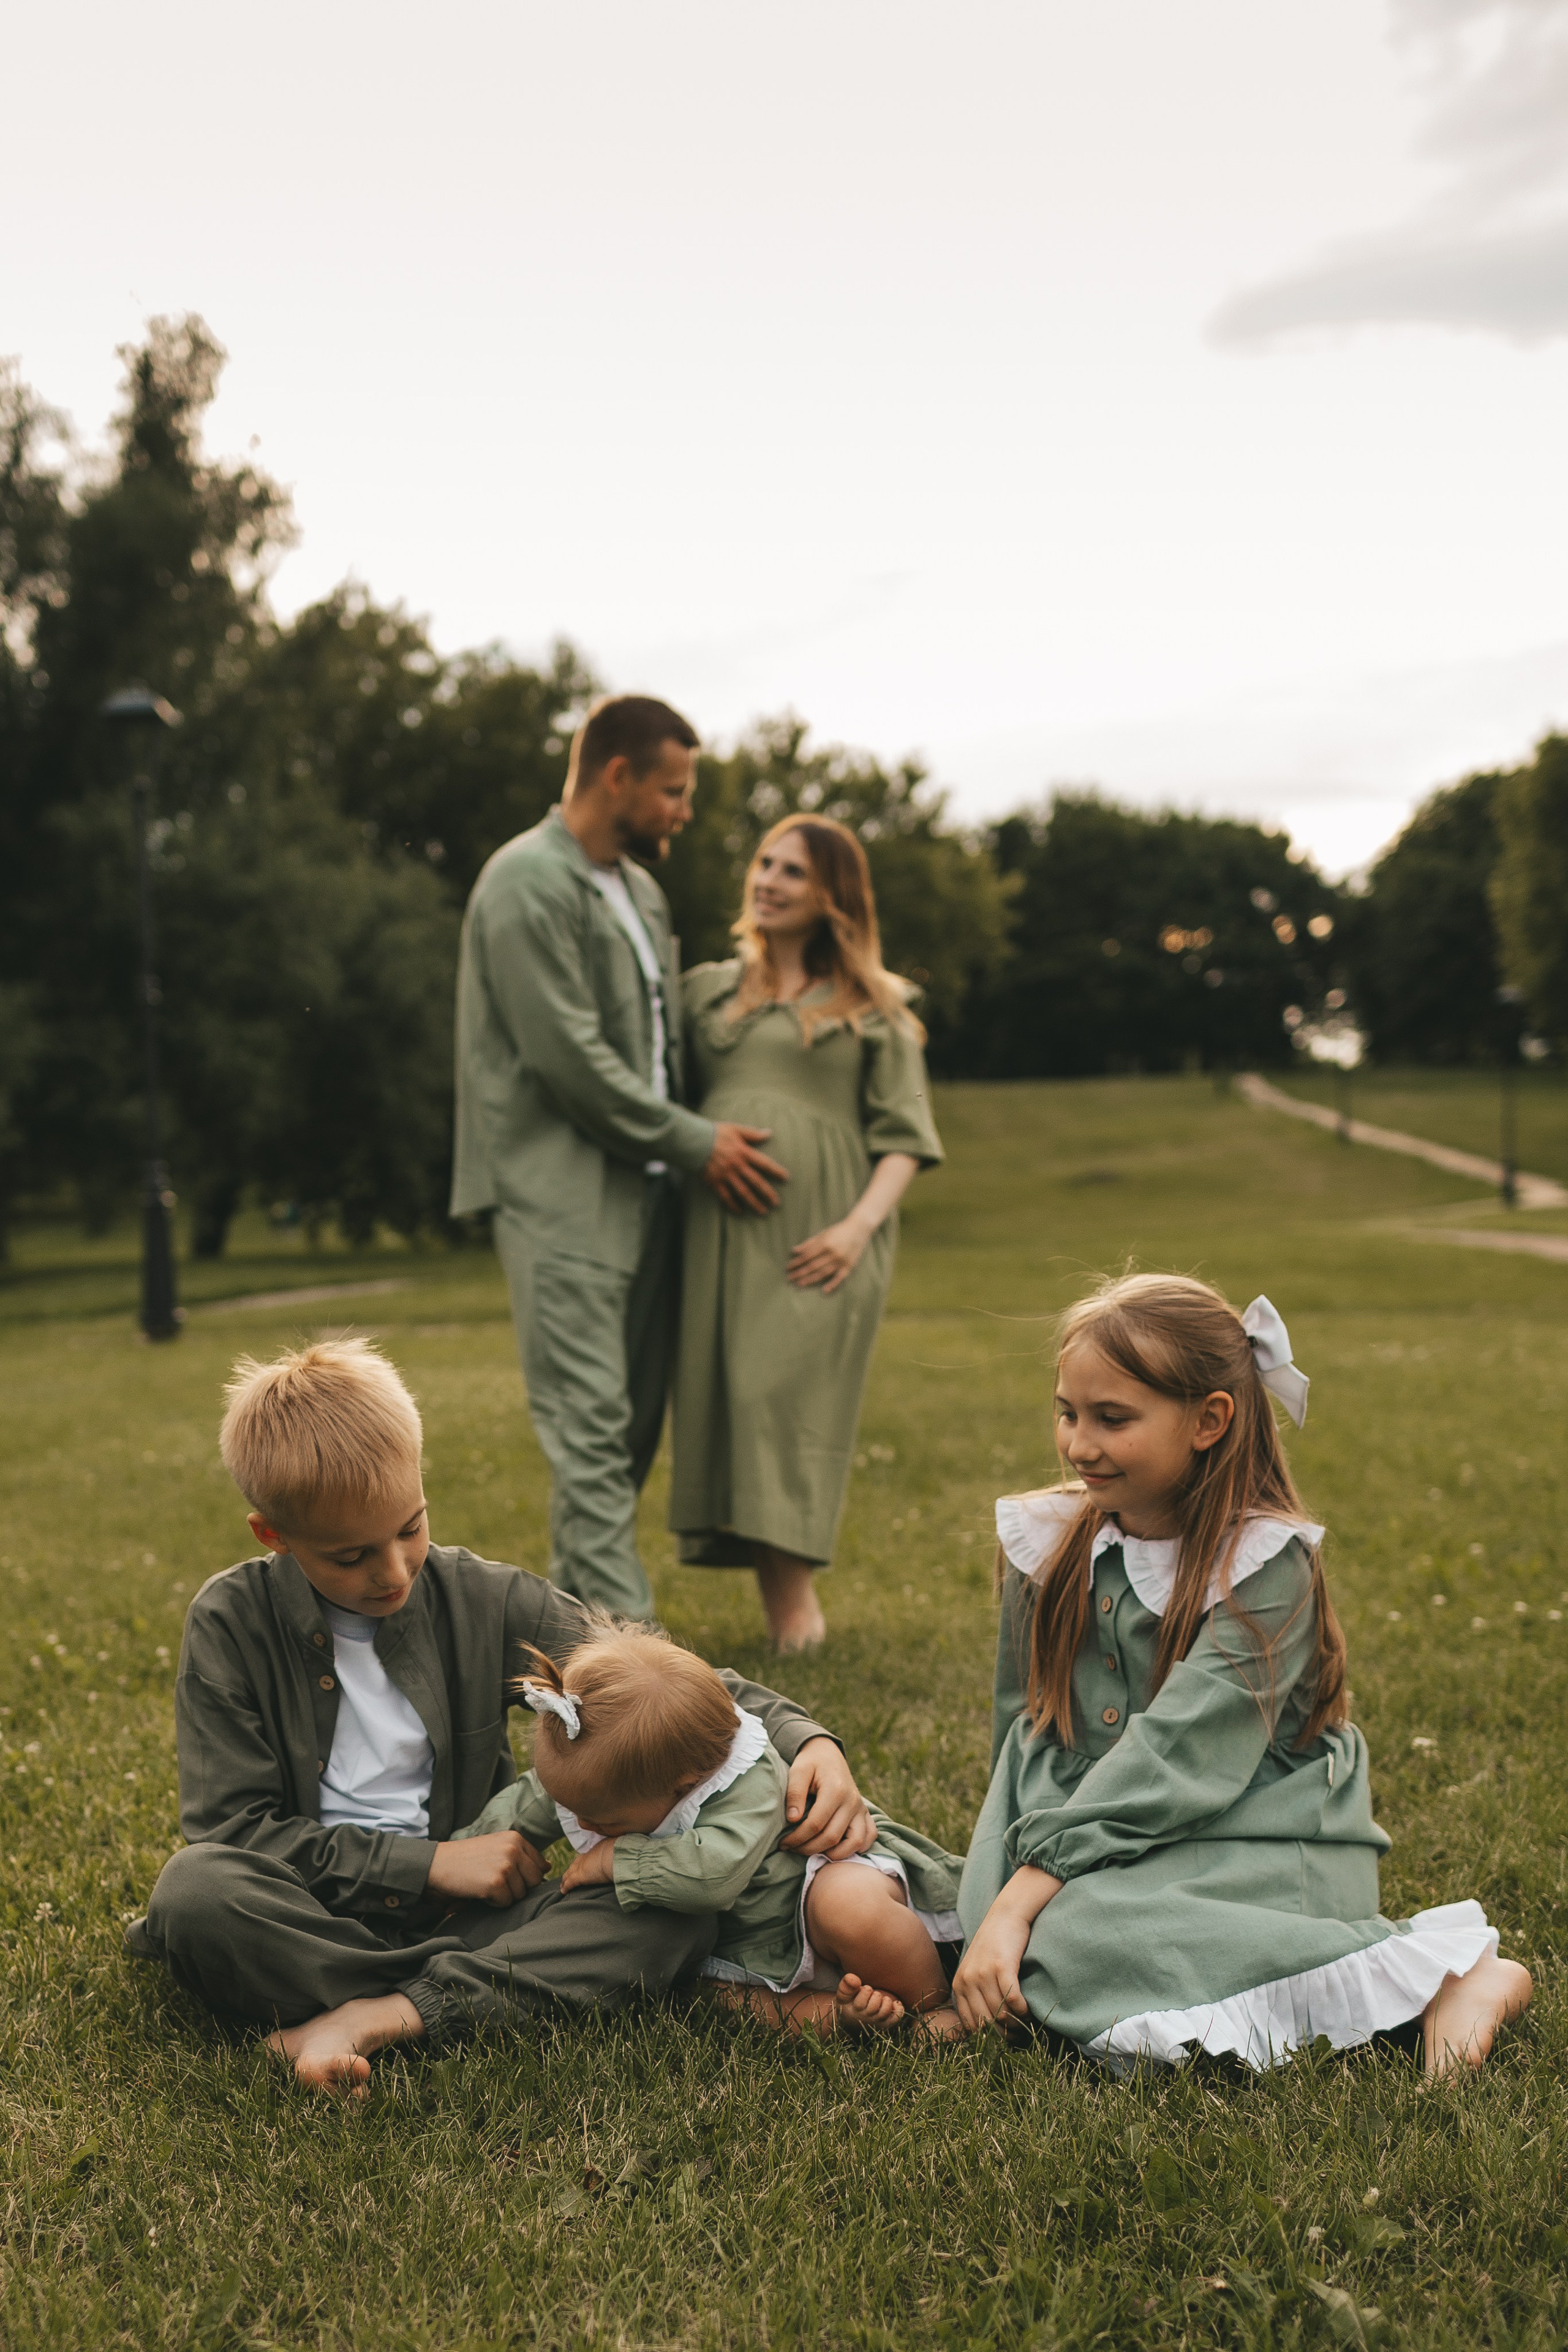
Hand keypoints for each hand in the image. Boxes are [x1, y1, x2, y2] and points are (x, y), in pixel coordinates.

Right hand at [425, 1831, 542, 1907]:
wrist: (438, 1864)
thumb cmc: (468, 1858)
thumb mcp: (497, 1847)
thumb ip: (521, 1855)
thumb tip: (548, 1867)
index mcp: (516, 1838)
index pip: (539, 1865)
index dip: (525, 1876)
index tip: (506, 1876)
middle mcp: (514, 1848)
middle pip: (534, 1881)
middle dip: (518, 1887)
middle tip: (494, 1881)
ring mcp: (506, 1865)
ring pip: (520, 1894)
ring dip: (504, 1895)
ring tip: (484, 1883)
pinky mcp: (496, 1883)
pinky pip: (506, 1903)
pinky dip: (493, 1902)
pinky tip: (479, 1890)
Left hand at [561, 1839, 616, 1890]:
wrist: (614, 1856)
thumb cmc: (618, 1853)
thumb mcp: (615, 1850)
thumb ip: (613, 1852)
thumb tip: (619, 1851)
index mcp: (595, 1850)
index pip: (585, 1857)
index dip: (580, 1862)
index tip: (579, 1865)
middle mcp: (586, 1857)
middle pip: (574, 1864)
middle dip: (571, 1870)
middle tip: (567, 1876)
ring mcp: (581, 1866)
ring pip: (569, 1873)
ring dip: (565, 1879)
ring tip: (562, 1885)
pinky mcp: (579, 1876)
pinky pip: (569, 1882)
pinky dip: (566, 1887)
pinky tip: (563, 1891)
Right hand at [703, 1122, 788, 1215]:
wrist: (694, 1142)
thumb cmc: (715, 1133)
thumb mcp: (736, 1129)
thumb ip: (752, 1133)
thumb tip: (768, 1133)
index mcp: (744, 1152)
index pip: (765, 1164)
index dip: (776, 1171)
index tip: (785, 1178)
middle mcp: (738, 1166)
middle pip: (756, 1182)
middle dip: (768, 1193)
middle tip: (776, 1203)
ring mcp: (726, 1176)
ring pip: (743, 1192)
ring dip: (754, 1203)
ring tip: (763, 1211)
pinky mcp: (715, 1182)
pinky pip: (726, 1197)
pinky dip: (733, 1205)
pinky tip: (740, 1211)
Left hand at [779, 1737, 876, 1858]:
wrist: (828, 1755)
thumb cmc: (810, 1763)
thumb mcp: (798, 1770)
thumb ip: (794, 1792)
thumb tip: (793, 1820)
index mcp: (835, 1790)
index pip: (815, 1824)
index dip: (797, 1838)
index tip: (783, 1843)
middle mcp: (852, 1801)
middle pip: (832, 1837)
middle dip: (808, 1848)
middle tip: (792, 1848)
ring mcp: (861, 1808)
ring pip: (855, 1843)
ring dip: (833, 1854)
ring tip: (813, 1851)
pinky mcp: (865, 1813)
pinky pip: (869, 1837)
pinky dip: (856, 1849)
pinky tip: (836, 1848)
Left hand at [786, 1216, 868, 1294]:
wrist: (859, 1228)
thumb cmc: (839, 1230)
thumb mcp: (823, 1233)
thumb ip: (809, 1243)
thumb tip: (794, 1251)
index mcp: (825, 1243)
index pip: (807, 1256)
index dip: (796, 1262)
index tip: (788, 1267)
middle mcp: (833, 1253)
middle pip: (813, 1265)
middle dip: (800, 1272)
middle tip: (790, 1278)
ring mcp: (841, 1260)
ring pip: (823, 1272)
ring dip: (810, 1279)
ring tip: (800, 1283)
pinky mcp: (849, 1266)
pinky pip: (840, 1277)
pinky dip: (832, 1284)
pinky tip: (824, 1290)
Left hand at [951, 1870, 1061, 2034]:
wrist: (1005, 1916)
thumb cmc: (993, 1947)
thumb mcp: (976, 1971)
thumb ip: (976, 1995)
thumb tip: (988, 2029)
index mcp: (959, 1985)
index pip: (971, 2025)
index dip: (989, 2039)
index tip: (1003, 2041)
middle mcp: (967, 1981)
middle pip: (986, 2023)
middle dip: (1004, 2035)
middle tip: (1018, 2037)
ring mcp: (983, 1973)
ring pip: (1001, 2014)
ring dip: (1016, 2024)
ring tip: (1025, 2024)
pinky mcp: (1002, 1966)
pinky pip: (1013, 1999)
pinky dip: (1022, 2010)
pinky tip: (1027, 2010)